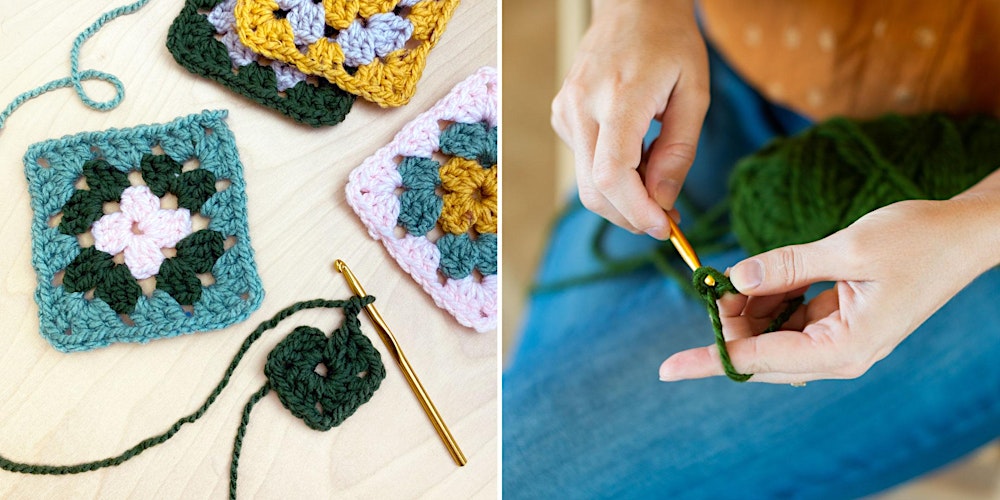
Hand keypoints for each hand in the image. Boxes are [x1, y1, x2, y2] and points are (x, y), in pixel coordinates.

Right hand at [551, 0, 708, 239]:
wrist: (632, 6)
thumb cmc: (670, 44)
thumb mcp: (694, 94)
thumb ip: (678, 151)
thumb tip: (661, 201)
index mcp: (619, 97)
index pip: (612, 173)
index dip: (636, 211)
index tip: (664, 227)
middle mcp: (582, 106)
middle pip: (595, 190)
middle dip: (630, 215)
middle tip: (667, 216)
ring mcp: (566, 111)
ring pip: (588, 182)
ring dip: (624, 194)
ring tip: (656, 169)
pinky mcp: (561, 115)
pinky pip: (584, 162)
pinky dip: (612, 173)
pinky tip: (635, 149)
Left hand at [659, 197, 999, 382]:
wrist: (964, 235)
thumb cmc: (918, 241)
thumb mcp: (848, 248)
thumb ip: (788, 265)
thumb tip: (736, 277)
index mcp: (842, 349)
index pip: (757, 361)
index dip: (709, 360)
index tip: (666, 369)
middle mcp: (838, 355)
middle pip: (759, 351)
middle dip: (732, 319)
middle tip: (722, 278)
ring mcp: (837, 340)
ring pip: (769, 333)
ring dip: (750, 304)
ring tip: (747, 272)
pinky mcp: (837, 322)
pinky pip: (788, 317)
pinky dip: (770, 296)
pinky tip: (765, 274)